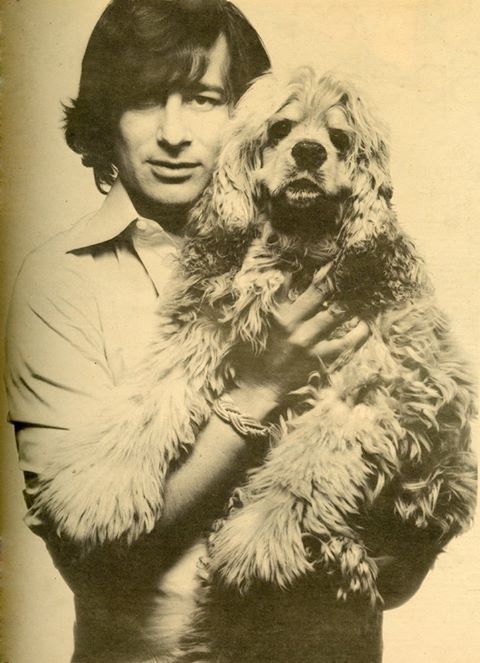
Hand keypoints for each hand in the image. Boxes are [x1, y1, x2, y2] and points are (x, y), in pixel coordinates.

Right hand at [233, 264, 369, 402]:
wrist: (258, 387)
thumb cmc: (254, 353)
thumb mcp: (257, 323)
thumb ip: (271, 299)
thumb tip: (285, 274)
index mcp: (277, 314)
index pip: (294, 282)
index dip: (315, 269)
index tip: (330, 260)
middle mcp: (294, 325)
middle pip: (321, 292)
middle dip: (336, 277)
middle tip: (351, 265)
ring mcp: (309, 342)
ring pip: (336, 314)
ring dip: (351, 300)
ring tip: (364, 289)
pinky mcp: (321, 359)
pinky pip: (347, 343)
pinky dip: (359, 332)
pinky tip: (365, 323)